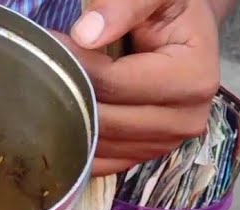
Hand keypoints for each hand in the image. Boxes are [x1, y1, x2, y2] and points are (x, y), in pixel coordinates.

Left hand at [60, 0, 220, 176]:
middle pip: (105, 119)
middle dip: (69, 93)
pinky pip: (100, 163)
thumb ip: (125, 5)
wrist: (184, 35)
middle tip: (45, 68)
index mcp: (195, 79)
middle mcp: (186, 120)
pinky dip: (75, 146)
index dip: (75, 63)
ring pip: (98, 145)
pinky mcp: (144, 157)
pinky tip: (62, 117)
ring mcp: (165, 145)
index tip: (50, 43)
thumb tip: (86, 35)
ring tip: (54, 87)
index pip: (115, 82)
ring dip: (68, 120)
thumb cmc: (170, 11)